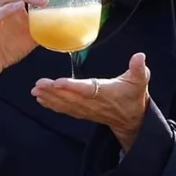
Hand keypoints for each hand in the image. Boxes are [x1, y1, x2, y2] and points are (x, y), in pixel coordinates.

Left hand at [31, 52, 150, 150]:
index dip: (72, 86)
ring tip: (35, 91)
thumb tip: (140, 56)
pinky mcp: (82, 112)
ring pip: (65, 104)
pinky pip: (65, 109)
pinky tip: (41, 100)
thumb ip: (138, 69)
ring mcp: (86, 109)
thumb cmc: (134, 96)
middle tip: (38, 84)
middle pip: (70, 97)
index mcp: (104, 92)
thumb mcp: (140, 81)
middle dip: (53, 91)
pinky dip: (52, 105)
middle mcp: (92, 103)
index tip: (58, 82)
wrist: (132, 119)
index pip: (86, 89)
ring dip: (49, 98)